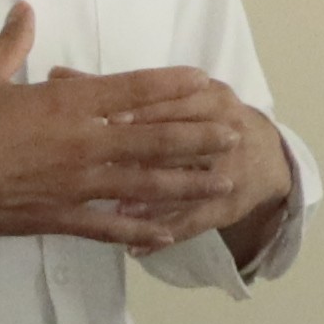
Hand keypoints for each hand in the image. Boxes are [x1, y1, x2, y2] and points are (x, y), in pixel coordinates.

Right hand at [0, 3, 280, 254]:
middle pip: (153, 135)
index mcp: (65, 103)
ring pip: (142, 182)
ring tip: (221, 182)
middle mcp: (80, 141)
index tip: (204, 83)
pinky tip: (166, 234)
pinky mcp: (57, 217)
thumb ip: (11, 43)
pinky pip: (107, 225)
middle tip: (233, 133)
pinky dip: (139, 230)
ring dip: (186, 182)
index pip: (132, 89)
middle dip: (198, 135)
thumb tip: (23, 9)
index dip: (172, 85)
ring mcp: (73, 182)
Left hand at [91, 59, 298, 257]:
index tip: (109, 116)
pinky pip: (194, 222)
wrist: (266, 157)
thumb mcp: (177, 97)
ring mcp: (230, 171)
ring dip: (153, 196)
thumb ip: (117, 90)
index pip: (177, 99)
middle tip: (111, 161)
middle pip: (184, 139)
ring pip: (188, 183)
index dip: (145, 108)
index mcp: (211, 98)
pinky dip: (164, 235)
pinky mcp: (226, 207)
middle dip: (147, 150)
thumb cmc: (203, 119)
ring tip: (118, 208)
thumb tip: (58, 75)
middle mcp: (227, 130)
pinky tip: (133, 248)